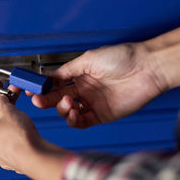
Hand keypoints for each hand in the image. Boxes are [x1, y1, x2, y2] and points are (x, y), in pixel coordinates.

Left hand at [0, 85, 42, 173]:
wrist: (37, 158)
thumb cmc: (20, 138)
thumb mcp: (9, 111)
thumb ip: (0, 101)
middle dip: (2, 105)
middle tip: (10, 93)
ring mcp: (1, 154)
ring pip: (3, 130)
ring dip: (9, 116)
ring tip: (18, 106)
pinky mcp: (13, 158)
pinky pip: (12, 140)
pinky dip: (16, 129)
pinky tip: (23, 123)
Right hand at [28, 43, 166, 127]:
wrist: (147, 68)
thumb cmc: (122, 58)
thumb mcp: (88, 58)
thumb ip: (68, 70)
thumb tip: (50, 75)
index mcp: (80, 75)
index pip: (56, 83)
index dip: (43, 88)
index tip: (31, 89)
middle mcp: (84, 90)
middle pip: (58, 99)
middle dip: (46, 101)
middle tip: (38, 101)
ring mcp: (93, 103)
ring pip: (68, 112)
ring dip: (62, 110)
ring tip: (65, 103)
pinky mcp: (102, 115)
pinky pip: (82, 122)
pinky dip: (74, 120)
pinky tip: (73, 113)